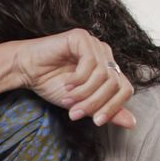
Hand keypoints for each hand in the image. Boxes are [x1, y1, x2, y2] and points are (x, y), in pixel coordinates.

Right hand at [5, 28, 135, 127]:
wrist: (27, 70)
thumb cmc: (51, 83)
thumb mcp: (82, 103)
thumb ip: (106, 110)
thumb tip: (132, 123)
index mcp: (108, 69)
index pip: (125, 89)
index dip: (113, 108)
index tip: (96, 121)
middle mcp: (105, 55)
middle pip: (115, 84)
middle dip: (95, 103)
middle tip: (75, 113)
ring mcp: (94, 44)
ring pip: (103, 75)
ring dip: (84, 92)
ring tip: (67, 98)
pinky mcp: (81, 37)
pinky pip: (90, 62)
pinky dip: (78, 78)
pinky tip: (67, 83)